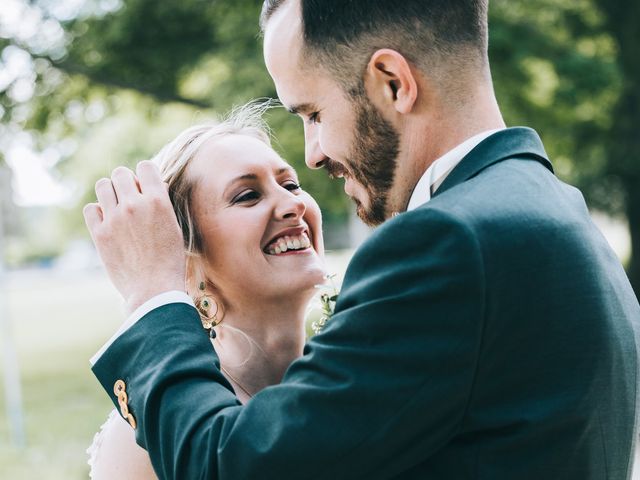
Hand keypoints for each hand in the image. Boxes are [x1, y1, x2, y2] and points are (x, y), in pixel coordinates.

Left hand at [83, 161, 185, 311]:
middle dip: (126, 181)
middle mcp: (134, 205)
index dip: (146, 174)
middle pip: (120, 173)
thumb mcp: (175, 227)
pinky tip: (108, 222)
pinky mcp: (100, 233)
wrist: (154, 289)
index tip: (146, 186)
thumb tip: (153, 186)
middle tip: (131, 197)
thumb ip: (162, 203)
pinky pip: (91, 208)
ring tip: (117, 207)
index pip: (145, 166)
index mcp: (158, 201)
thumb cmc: (170, 260)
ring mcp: (114, 218)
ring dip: (110, 192)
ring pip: (103, 186)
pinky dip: (98, 211)